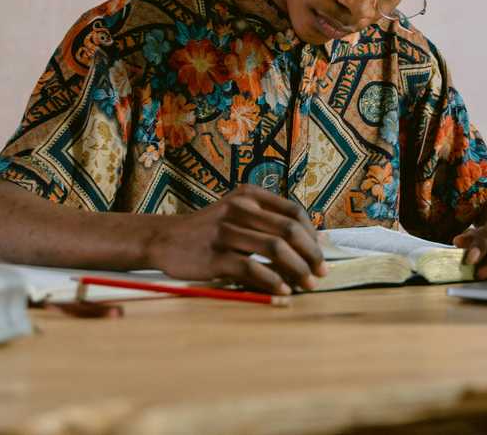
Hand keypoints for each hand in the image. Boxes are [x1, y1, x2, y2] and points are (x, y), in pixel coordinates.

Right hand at [146, 184, 326, 294]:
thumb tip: (311, 246)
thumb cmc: (209, 231)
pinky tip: (283, 291)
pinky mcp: (214, 255)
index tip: (320, 254)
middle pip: (288, 229)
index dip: (312, 234)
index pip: (294, 211)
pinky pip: (252, 268)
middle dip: (310, 253)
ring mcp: (226, 231)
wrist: (164, 239)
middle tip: (321, 273)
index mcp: (249, 195)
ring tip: (307, 285)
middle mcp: (239, 208)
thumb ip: (268, 223)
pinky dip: (272, 281)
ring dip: (297, 269)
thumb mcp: (237, 215)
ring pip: (274, 248)